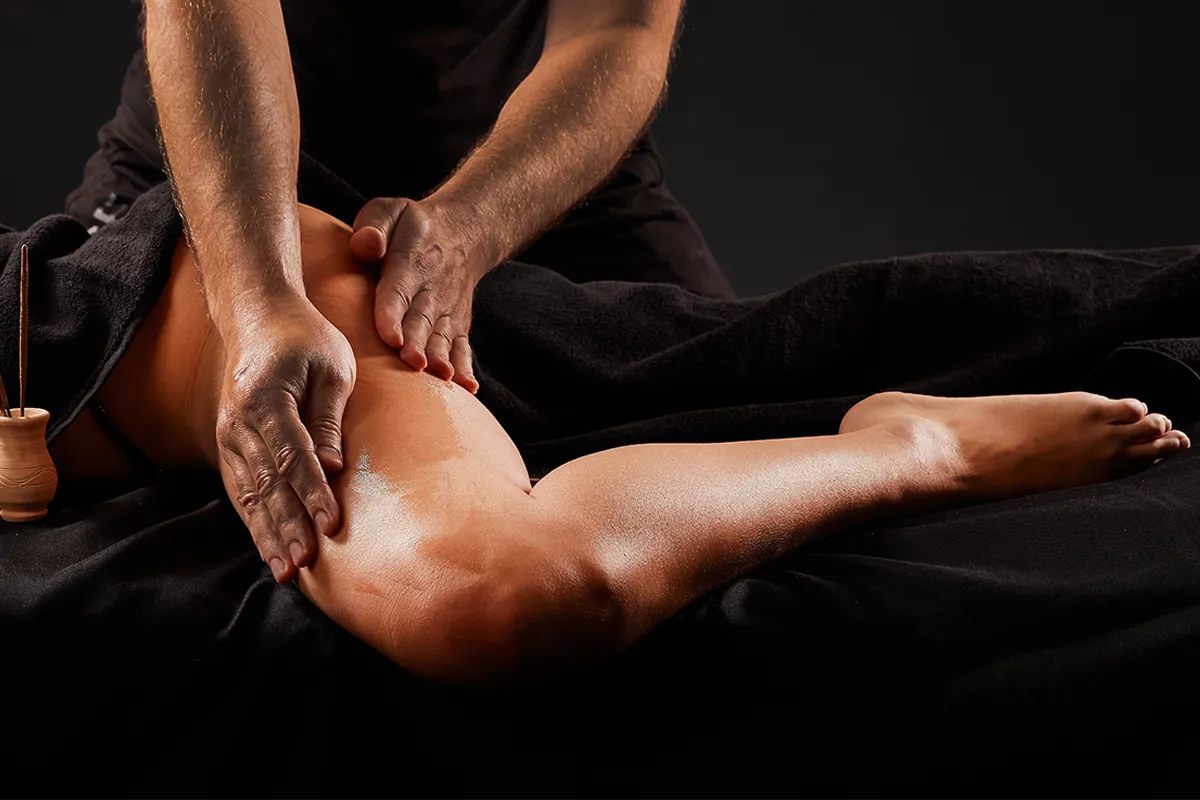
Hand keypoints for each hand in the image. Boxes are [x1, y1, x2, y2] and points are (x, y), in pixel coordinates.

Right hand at [216, 294, 355, 582]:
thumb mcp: (331, 368)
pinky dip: (257, 525)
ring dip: (269, 535)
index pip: (292, 456)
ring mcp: (230, 437)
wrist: (259, 318)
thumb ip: (327, 418)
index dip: (312, 493)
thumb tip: (333, 467)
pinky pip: (243, 492)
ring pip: (251, 495)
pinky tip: (271, 552)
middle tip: (305, 566)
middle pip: (267, 484)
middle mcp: (240, 423)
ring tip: (287, 572)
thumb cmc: (307, 340)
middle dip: (288, 528)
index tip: (331, 525)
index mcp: (267, 398)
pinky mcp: (231, 447)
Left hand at [349, 197, 480, 392]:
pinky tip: (467, 388)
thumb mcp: (390, 211)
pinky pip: (462, 347)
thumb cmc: (411, 226)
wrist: (464, 233)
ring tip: (439, 377)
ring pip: (442, 337)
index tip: (390, 337)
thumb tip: (365, 246)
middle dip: (417, 343)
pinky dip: (465, 367)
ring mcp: (448, 310)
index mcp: (409, 262)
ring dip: (441, 358)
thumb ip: (373, 224)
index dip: (393, 314)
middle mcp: (432, 290)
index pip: (398, 291)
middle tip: (412, 364)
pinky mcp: (458, 325)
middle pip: (422, 320)